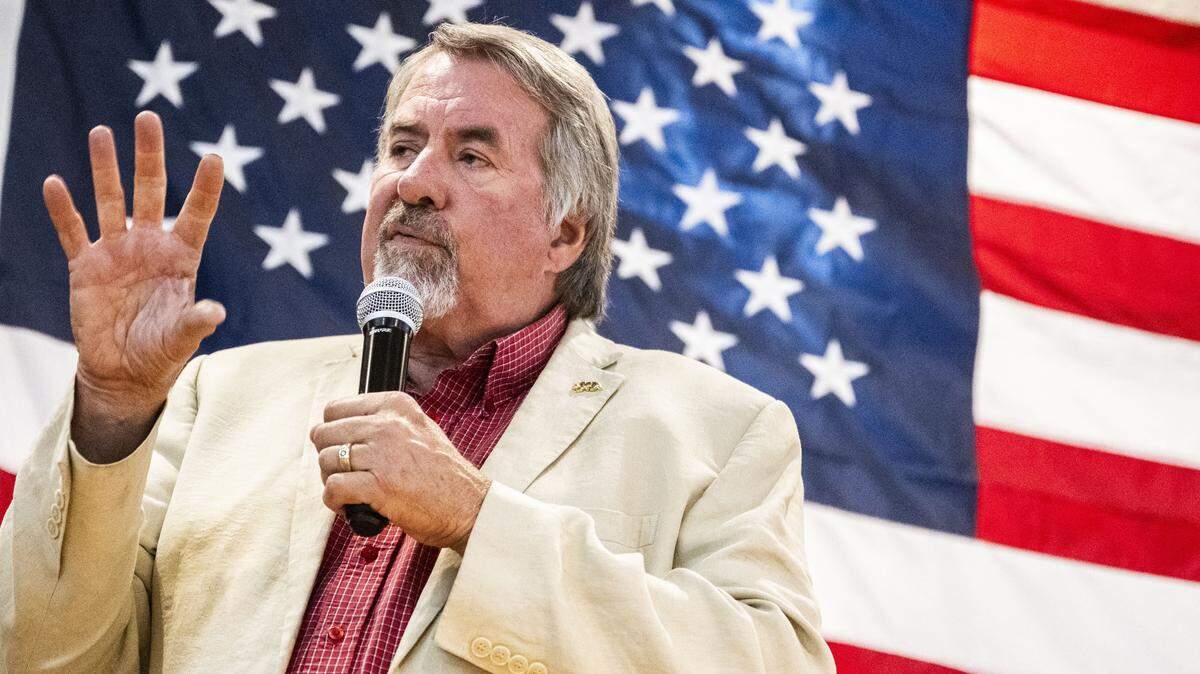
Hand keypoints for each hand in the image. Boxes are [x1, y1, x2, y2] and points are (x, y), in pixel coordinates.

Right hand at [44, 111, 224, 460]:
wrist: (123, 373)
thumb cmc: (161, 352)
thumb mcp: (182, 338)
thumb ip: (195, 322)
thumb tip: (215, 312)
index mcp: (181, 257)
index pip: (197, 214)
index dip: (205, 187)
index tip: (215, 156)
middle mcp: (149, 245)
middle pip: (150, 191)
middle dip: (149, 156)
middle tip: (147, 118)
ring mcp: (116, 252)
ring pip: (110, 200)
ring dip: (105, 168)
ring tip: (101, 132)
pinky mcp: (85, 267)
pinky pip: (72, 232)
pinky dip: (63, 210)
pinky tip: (55, 182)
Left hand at [312, 392, 491, 551]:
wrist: (469, 506)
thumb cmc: (444, 475)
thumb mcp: (420, 429)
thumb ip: (385, 422)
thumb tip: (344, 428)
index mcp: (396, 407)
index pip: (335, 410)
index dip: (334, 434)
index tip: (345, 449)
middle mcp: (388, 425)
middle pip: (324, 434)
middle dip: (329, 458)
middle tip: (348, 474)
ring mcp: (382, 455)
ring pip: (325, 461)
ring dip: (332, 481)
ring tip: (353, 492)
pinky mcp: (378, 486)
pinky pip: (333, 488)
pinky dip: (335, 501)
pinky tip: (351, 507)